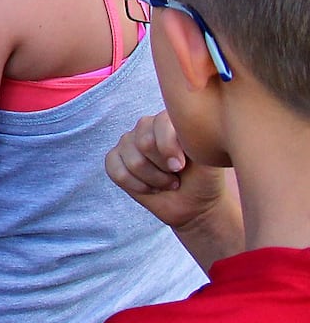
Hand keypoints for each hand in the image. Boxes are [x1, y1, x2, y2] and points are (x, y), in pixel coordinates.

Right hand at [105, 111, 226, 230]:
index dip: (168, 148)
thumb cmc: (204, 179)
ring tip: (167, 183)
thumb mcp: (207, 157)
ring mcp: (128, 142)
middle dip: (162, 168)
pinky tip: (150, 188)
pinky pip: (116, 171)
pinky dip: (136, 186)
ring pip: (132, 160)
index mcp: (169, 120)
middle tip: (176, 175)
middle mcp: (146, 126)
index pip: (159, 123)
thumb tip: (176, 133)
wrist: (195, 203)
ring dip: (153, 180)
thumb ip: (193, 139)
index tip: (181, 166)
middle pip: (144, 143)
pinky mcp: (116, 160)